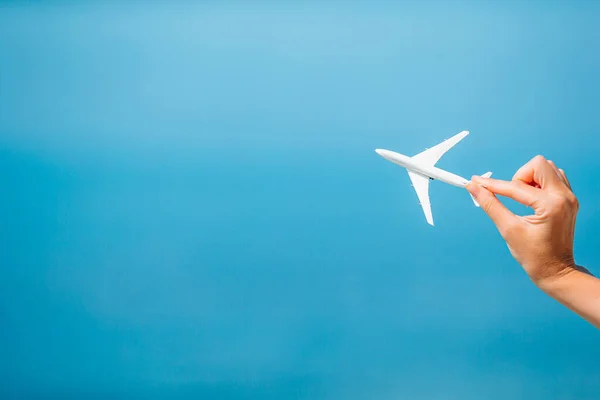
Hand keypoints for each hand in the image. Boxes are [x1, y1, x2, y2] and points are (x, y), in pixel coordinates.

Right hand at [466, 155, 579, 285]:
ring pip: (548, 168)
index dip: (492, 184)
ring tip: (522, 198)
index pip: (515, 186)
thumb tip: (473, 188)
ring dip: (530, 178)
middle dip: (519, 176)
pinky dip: (539, 183)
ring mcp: (569, 197)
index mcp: (550, 205)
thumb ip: (490, 204)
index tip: (475, 181)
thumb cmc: (533, 255)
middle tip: (510, 194)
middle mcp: (564, 197)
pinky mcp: (569, 200)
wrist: (556, 271)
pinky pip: (554, 178)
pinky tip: (531, 199)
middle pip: (539, 165)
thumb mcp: (508, 229)